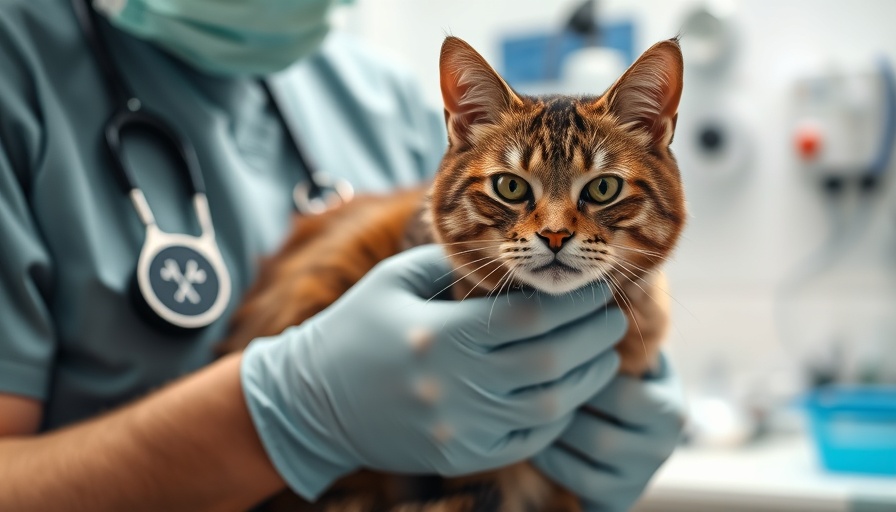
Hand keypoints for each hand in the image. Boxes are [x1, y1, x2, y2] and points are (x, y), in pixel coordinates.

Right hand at [241, 245, 626, 498]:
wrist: (313, 400)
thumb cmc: (355, 327)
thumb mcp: (394, 280)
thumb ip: (452, 261)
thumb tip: (512, 255)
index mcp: (436, 334)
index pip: (529, 317)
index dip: (572, 301)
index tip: (595, 286)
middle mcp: (451, 385)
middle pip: (550, 362)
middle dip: (594, 337)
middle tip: (614, 318)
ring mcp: (457, 427)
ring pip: (549, 406)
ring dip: (587, 379)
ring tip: (602, 355)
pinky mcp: (459, 456)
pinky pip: (528, 440)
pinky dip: (558, 417)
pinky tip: (568, 392)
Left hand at [532, 355, 683, 511]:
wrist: (627, 449)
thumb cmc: (620, 389)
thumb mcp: (632, 366)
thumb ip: (620, 341)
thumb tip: (597, 298)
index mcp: (669, 408)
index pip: (620, 392)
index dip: (582, 374)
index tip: (552, 356)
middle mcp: (662, 446)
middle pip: (599, 428)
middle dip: (562, 405)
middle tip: (529, 385)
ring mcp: (640, 477)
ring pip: (583, 452)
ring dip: (552, 428)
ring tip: (528, 404)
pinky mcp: (618, 498)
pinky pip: (575, 479)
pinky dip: (549, 455)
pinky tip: (533, 433)